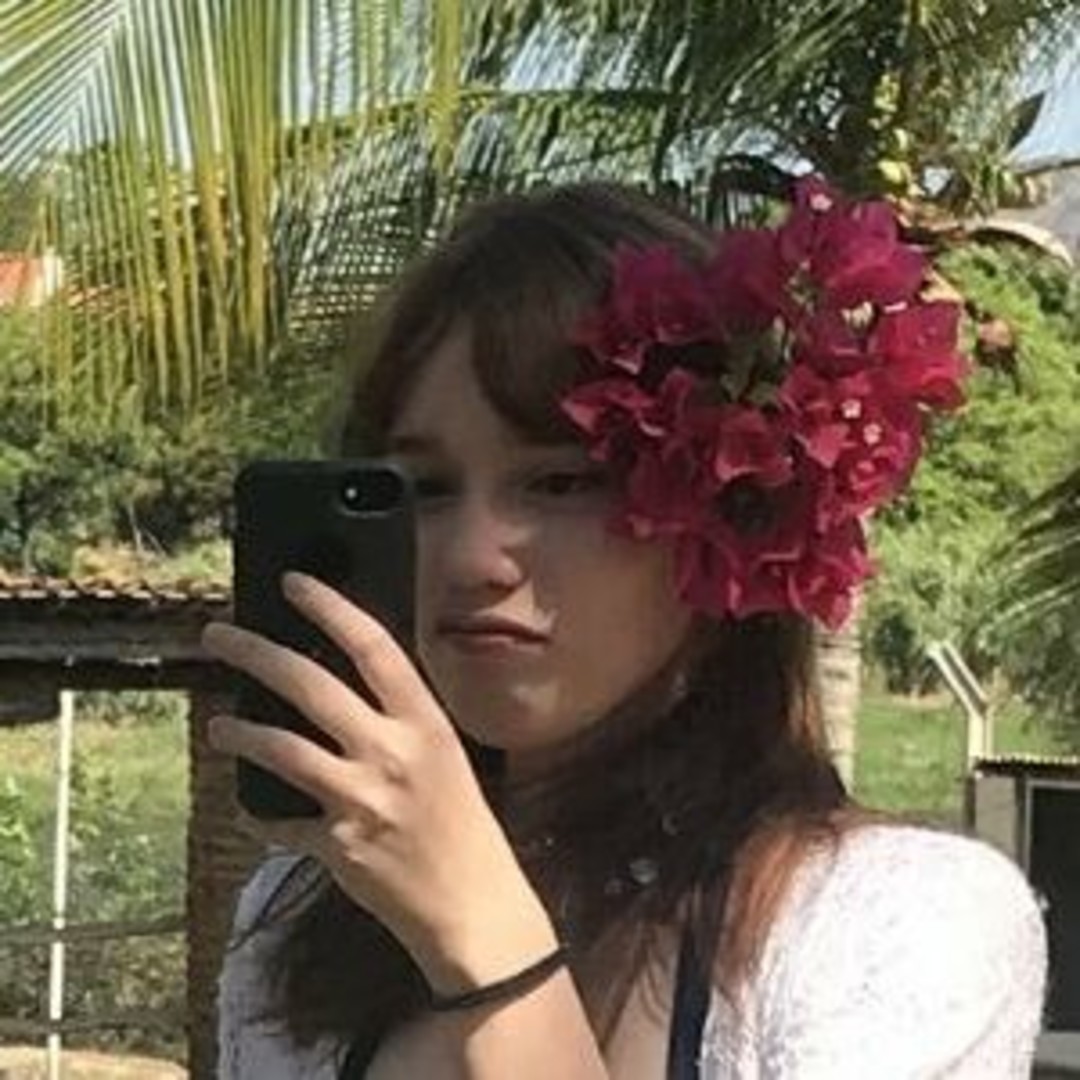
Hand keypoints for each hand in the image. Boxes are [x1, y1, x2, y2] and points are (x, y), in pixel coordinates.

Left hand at [201, 571, 556, 993]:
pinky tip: (248, 810)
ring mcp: (361, 798)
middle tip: (216, 635)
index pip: (372, 645)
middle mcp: (391, 751)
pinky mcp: (337, 843)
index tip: (292, 583)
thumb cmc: (463, 823)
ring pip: (280, 748)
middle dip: (254, 652)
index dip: (329, 607)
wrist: (473, 902)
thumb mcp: (443, 755)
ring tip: (217, 726)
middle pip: (308, 684)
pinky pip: (280, 822)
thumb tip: (338, 683)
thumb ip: (397, 721)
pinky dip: (260, 814)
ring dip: (240, 731)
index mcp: (424, 721)